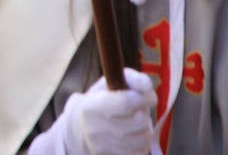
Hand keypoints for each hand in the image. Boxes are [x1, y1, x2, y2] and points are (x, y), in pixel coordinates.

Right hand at [29, 69, 156, 154]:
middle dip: (144, 113)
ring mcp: (104, 148)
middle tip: (137, 109)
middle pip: (138, 121)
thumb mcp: (109, 84)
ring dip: (144, 128)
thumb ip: (131, 79)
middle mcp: (95, 130)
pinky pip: (141, 151)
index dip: (141, 98)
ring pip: (143, 138)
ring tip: (134, 122)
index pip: (126, 102)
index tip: (144, 96)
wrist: (80, 131)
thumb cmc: (100, 102)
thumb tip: (148, 87)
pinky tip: (132, 135)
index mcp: (90, 107)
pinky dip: (141, 142)